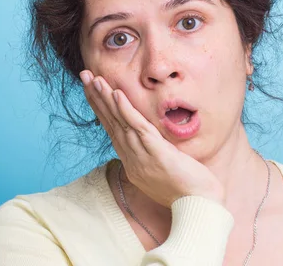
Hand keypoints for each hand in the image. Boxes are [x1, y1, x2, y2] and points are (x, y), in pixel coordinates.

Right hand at [79, 70, 224, 207]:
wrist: (198, 207)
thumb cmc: (184, 188)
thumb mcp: (161, 167)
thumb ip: (150, 152)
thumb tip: (147, 138)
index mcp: (132, 159)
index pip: (112, 128)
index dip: (100, 107)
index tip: (91, 87)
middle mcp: (132, 157)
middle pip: (110, 122)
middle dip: (96, 97)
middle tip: (84, 75)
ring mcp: (142, 157)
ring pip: (120, 123)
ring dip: (107, 100)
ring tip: (95, 80)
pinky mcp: (157, 155)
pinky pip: (139, 129)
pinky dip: (127, 112)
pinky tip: (118, 95)